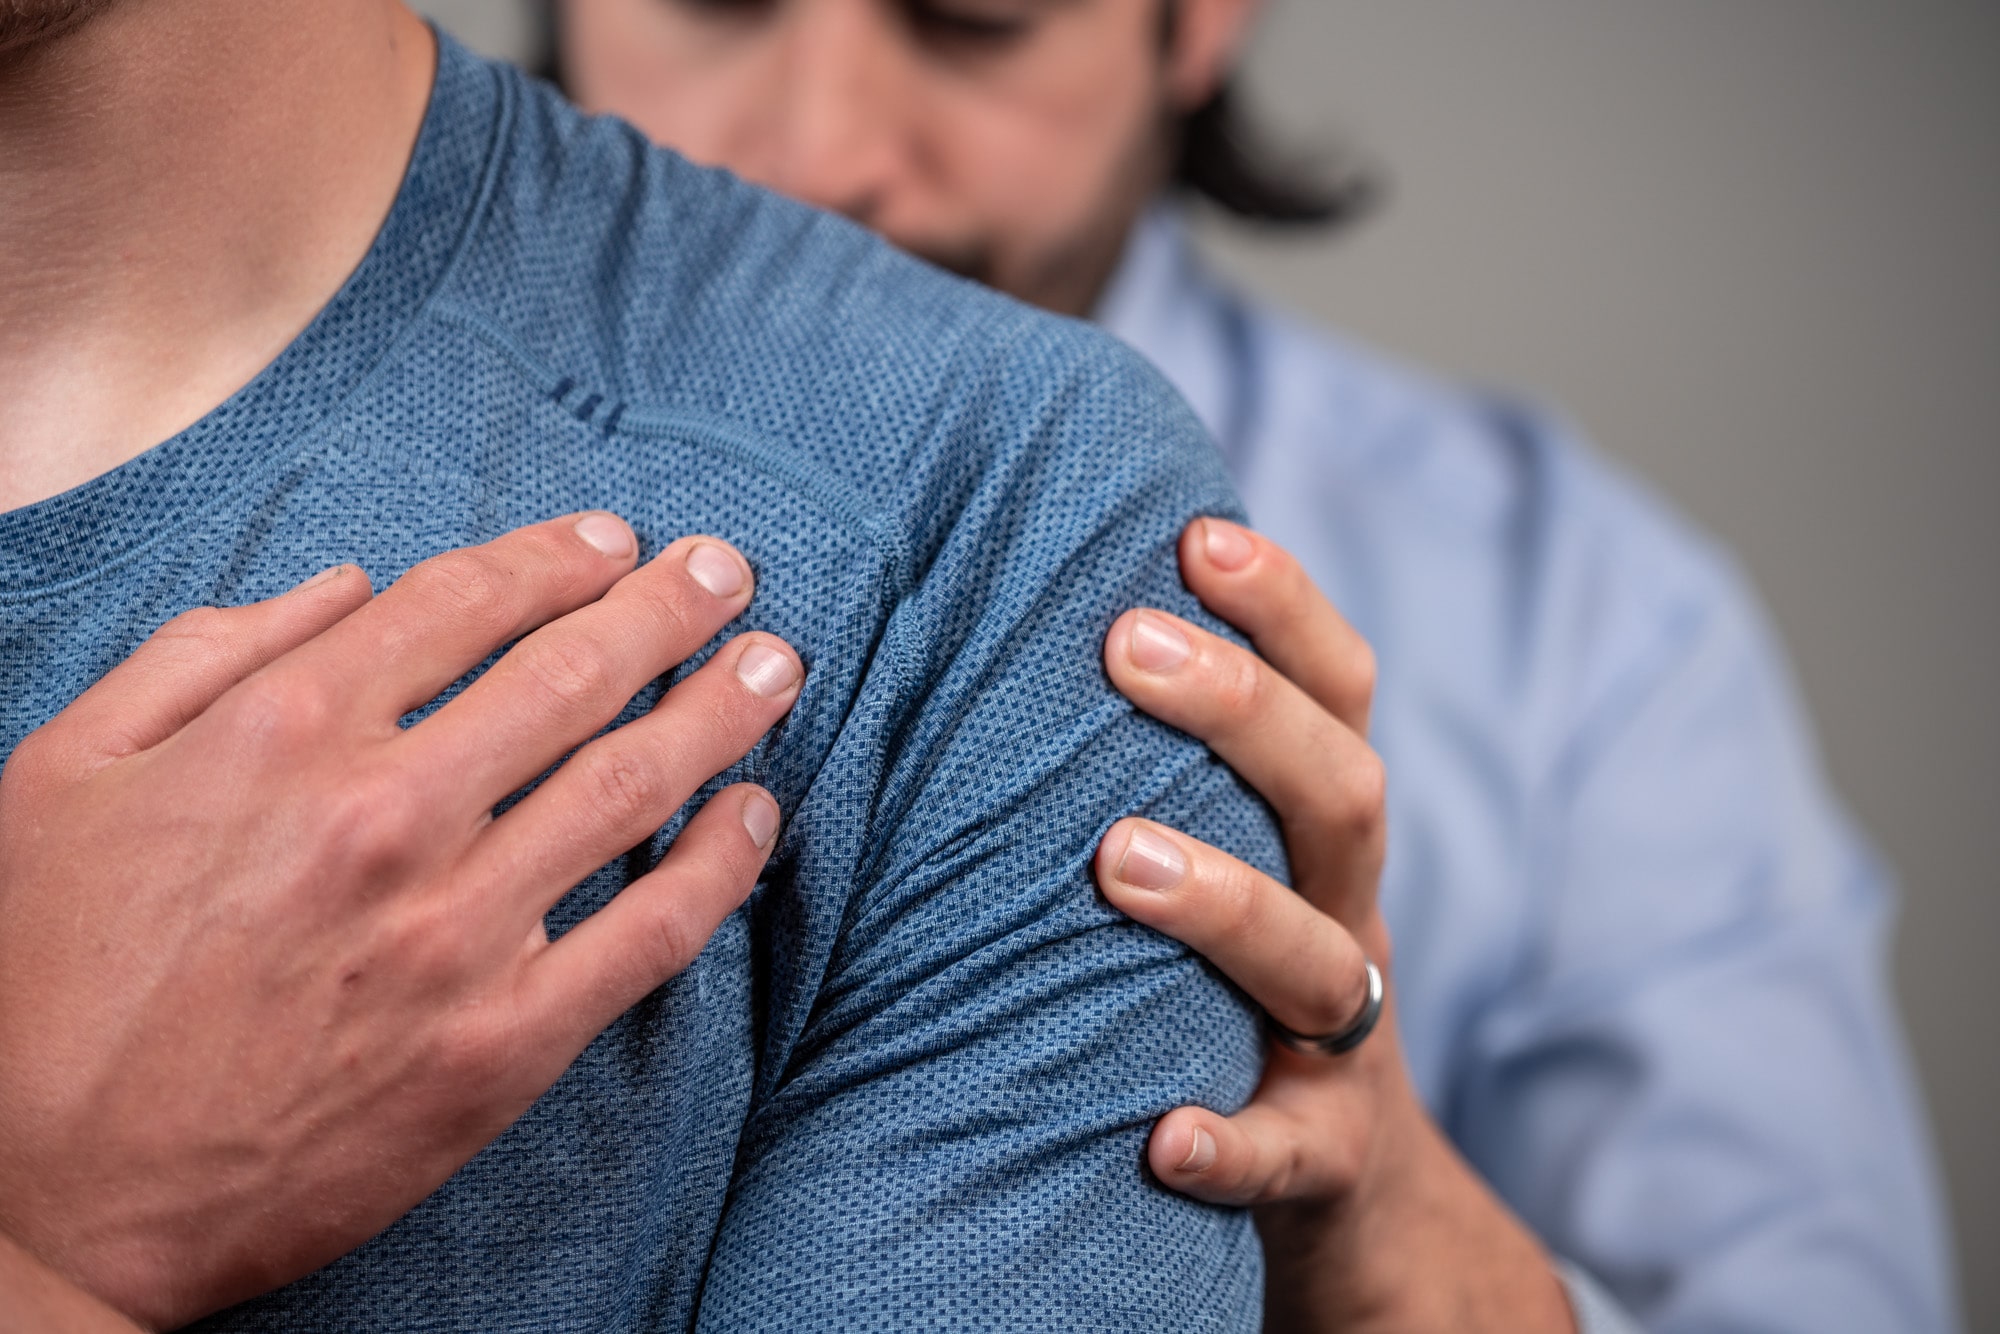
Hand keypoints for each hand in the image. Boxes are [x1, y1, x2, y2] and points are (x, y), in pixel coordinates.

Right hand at [0, 515, 802, 1330]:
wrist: (47, 1200)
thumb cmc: (46, 978)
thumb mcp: (65, 770)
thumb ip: (203, 652)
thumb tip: (347, 584)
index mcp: (285, 729)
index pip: (463, 603)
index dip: (555, 559)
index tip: (614, 540)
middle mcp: (387, 813)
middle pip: (570, 674)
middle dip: (668, 608)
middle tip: (729, 572)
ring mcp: (454, 932)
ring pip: (629, 786)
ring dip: (718, 711)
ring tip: (776, 667)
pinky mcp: (499, 1044)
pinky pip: (646, 935)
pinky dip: (719, 867)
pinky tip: (757, 816)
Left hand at [1096, 519, 1572, 1332]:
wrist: (1357, 1199)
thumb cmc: (1238, 999)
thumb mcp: (1235, 873)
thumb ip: (1170, 778)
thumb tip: (1043, 631)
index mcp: (1321, 843)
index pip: (1339, 698)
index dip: (1284, 612)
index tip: (1194, 534)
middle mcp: (1349, 922)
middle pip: (1342, 798)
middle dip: (1246, 713)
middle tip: (1126, 645)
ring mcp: (1345, 1050)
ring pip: (1319, 966)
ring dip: (1229, 902)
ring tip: (1117, 858)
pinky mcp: (1325, 1164)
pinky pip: (1290, 1157)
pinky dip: (1233, 1144)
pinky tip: (1162, 1136)